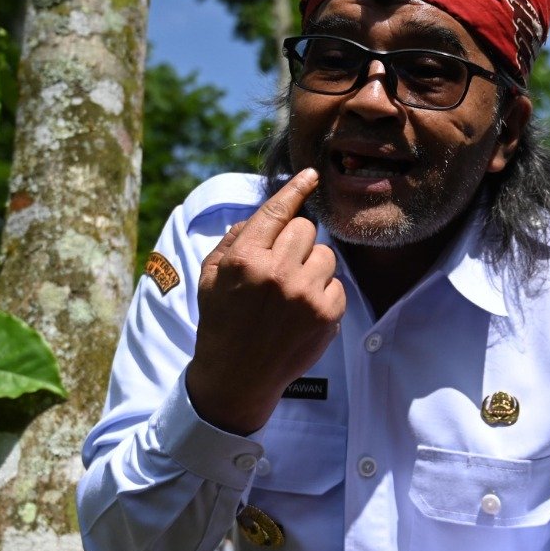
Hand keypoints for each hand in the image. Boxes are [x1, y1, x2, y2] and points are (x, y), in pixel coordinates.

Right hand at [186, 168, 344, 433]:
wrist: (237, 376)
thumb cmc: (222, 321)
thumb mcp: (212, 277)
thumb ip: (235, 241)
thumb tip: (258, 215)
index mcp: (245, 258)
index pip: (276, 211)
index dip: (295, 189)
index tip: (311, 174)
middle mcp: (276, 272)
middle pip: (306, 229)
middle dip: (297, 242)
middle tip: (283, 266)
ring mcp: (304, 294)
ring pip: (326, 255)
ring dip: (314, 267)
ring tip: (293, 292)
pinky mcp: (326, 314)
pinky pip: (337, 284)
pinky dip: (325, 293)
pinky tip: (304, 311)